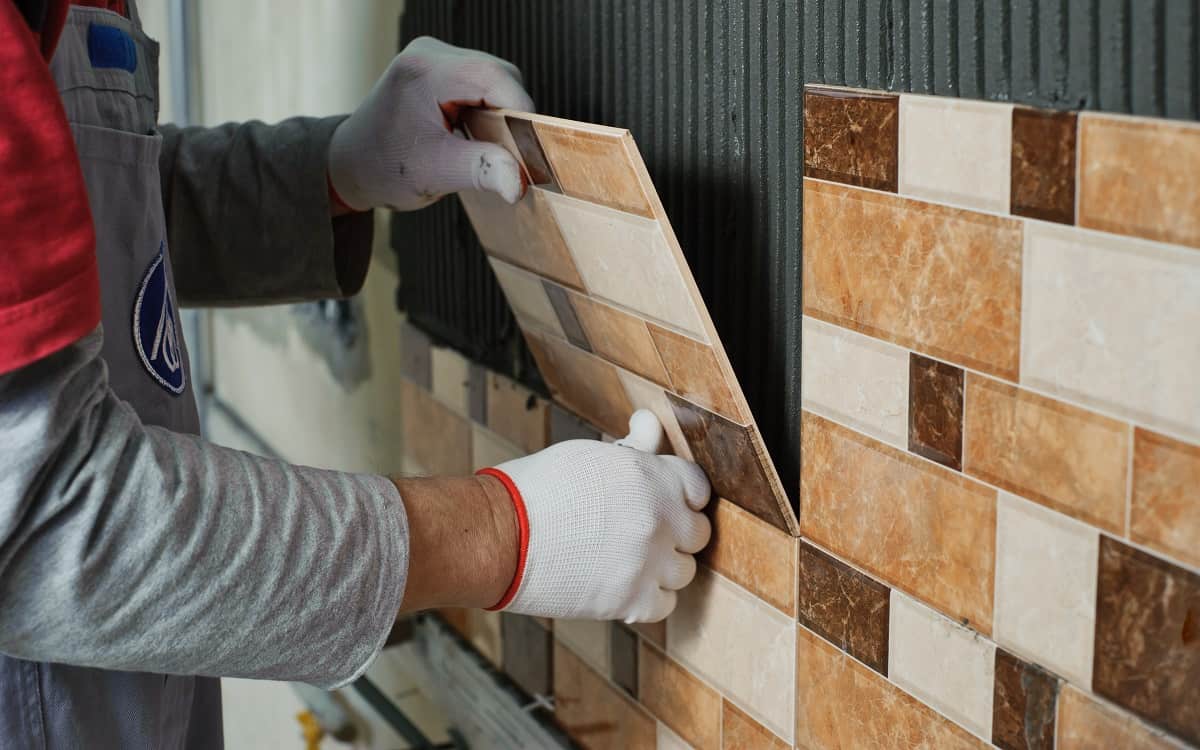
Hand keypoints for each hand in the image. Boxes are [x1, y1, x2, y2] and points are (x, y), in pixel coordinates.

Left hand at [328, 36, 533, 211]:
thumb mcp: (434, 173)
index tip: (529, 151)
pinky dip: (488, 110)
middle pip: (500, 76)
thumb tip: (518, 180)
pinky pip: (483, 83)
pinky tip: (473, 134)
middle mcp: (430, 54)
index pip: (496, 78)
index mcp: (425, 71)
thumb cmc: (382, 167)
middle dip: (510, 116)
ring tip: (482, 146)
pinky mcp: (440, 70)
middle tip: (503, 154)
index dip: (521, 113)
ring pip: (496, 79)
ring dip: (500, 114)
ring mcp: (434, 58)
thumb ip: (480, 170)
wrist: (351, 165)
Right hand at [480, 410, 712, 622]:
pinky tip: (624, 583)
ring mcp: (648, 563)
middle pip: (698, 533)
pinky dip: (650, 597)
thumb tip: (650, 424)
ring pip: (684, 571)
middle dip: (676, 532)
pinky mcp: (631, 601)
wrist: (498, 537)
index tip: (668, 502)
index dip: (683, 494)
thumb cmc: (536, 489)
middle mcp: (658, 520)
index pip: (697, 486)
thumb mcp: (588, 456)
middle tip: (645, 532)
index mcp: (650, 477)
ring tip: (629, 558)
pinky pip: (666, 603)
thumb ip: (632, 447)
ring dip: (663, 566)